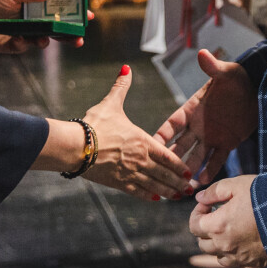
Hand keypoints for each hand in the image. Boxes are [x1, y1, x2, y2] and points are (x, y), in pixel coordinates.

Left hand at [0, 0, 91, 52]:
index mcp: (39, 7)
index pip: (62, 10)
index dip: (76, 14)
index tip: (88, 16)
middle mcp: (37, 21)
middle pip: (60, 29)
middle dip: (71, 35)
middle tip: (79, 38)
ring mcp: (29, 35)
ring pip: (46, 41)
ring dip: (48, 41)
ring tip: (43, 40)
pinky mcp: (18, 46)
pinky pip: (25, 47)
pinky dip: (23, 44)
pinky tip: (17, 39)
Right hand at [81, 66, 193, 199]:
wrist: (76, 146)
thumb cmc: (94, 124)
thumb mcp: (111, 104)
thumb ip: (121, 87)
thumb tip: (126, 68)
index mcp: (142, 141)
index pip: (167, 155)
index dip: (179, 165)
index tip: (189, 172)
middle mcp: (140, 159)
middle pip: (165, 174)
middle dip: (179, 182)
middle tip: (190, 190)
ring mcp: (129, 173)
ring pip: (154, 185)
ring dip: (168, 192)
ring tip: (178, 197)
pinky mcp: (117, 183)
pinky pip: (137, 191)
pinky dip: (148, 196)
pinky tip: (155, 199)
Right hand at [153, 49, 257, 184]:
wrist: (259, 89)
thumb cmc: (239, 78)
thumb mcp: (226, 73)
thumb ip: (213, 67)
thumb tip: (202, 53)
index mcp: (192, 109)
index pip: (171, 124)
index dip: (160, 135)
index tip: (148, 147)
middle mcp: (198, 125)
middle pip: (179, 146)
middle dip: (170, 160)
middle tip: (160, 175)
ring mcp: (211, 136)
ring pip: (196, 157)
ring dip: (188, 170)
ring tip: (179, 185)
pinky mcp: (227, 143)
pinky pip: (216, 159)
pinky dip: (210, 169)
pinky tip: (202, 181)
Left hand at [190, 175, 266, 267]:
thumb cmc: (264, 197)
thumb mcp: (238, 184)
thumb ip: (214, 191)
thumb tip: (200, 197)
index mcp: (218, 226)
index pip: (194, 225)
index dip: (197, 213)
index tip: (208, 205)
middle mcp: (225, 246)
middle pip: (203, 244)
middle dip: (205, 229)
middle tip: (217, 216)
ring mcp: (240, 258)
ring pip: (218, 257)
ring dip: (219, 245)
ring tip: (230, 231)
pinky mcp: (254, 264)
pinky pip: (239, 266)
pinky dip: (237, 258)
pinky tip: (244, 245)